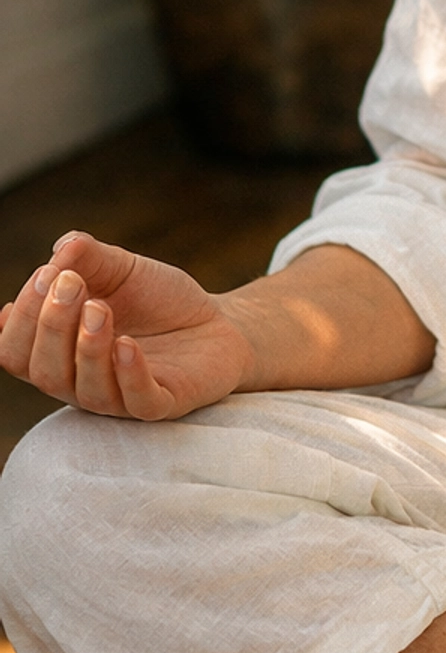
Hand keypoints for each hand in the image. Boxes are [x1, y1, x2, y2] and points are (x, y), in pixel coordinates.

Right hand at [0, 233, 252, 421]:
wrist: (218, 322)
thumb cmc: (157, 300)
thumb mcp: (121, 268)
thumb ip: (88, 256)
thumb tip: (61, 248)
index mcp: (59, 352)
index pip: (15, 351)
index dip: (22, 318)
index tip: (46, 274)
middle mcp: (80, 380)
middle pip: (43, 372)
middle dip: (50, 325)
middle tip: (71, 284)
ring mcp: (120, 396)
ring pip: (87, 390)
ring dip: (87, 347)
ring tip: (100, 307)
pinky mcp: (162, 403)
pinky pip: (138, 401)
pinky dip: (128, 373)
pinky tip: (127, 343)